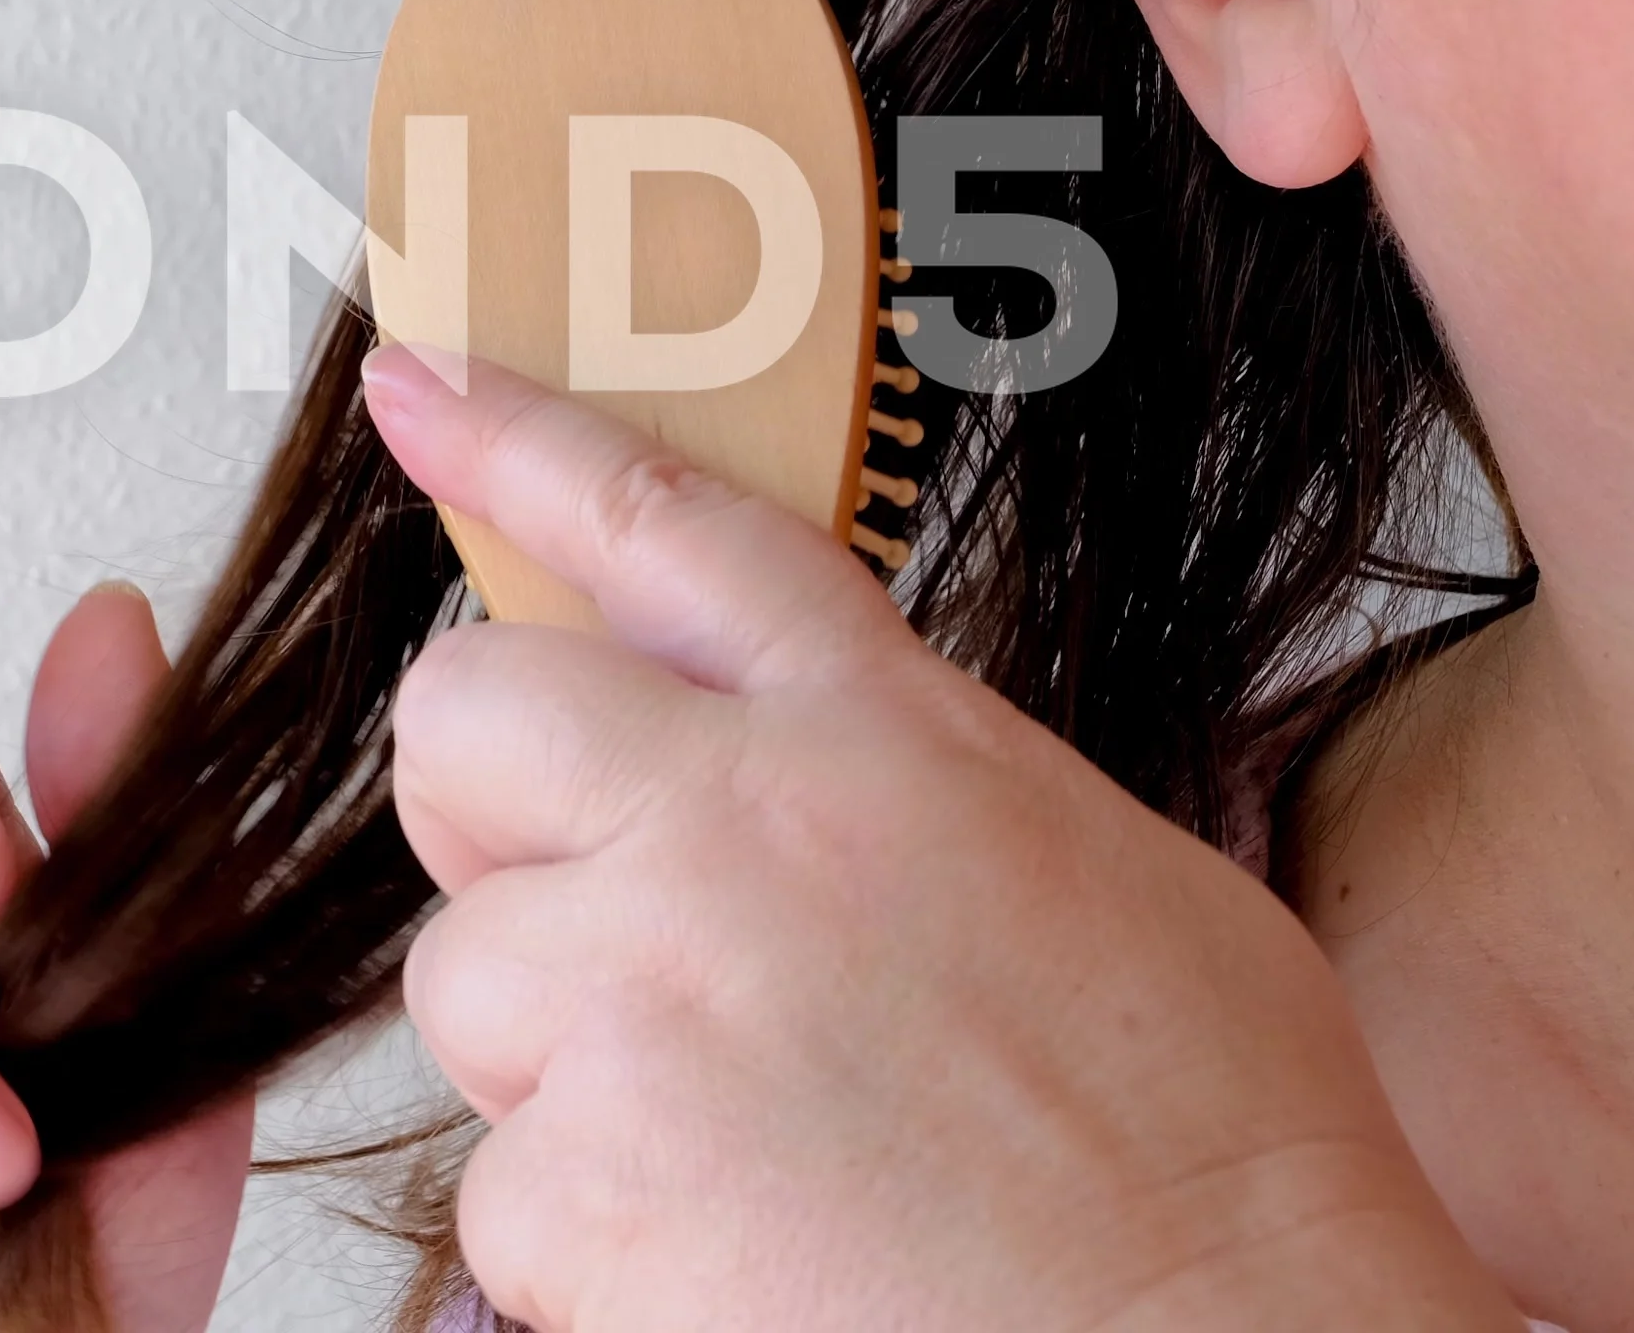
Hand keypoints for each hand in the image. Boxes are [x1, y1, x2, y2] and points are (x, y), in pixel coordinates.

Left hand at [362, 346, 1520, 1332]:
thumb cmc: (1213, 1153)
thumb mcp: (1101, 869)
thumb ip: (914, 782)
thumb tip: (816, 776)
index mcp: (883, 736)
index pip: (663, 528)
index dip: (519, 442)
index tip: (420, 387)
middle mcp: (737, 831)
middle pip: (464, 722)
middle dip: (496, 811)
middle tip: (598, 912)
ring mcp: (643, 1002)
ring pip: (468, 978)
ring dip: (559, 1058)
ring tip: (745, 1143)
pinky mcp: (581, 1185)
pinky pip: (502, 1188)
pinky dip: (591, 1241)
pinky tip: (745, 1255)